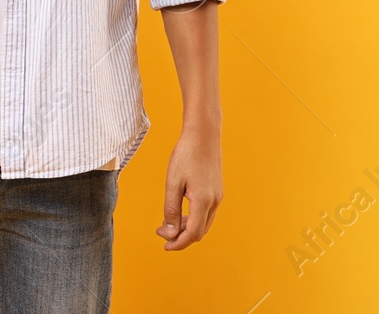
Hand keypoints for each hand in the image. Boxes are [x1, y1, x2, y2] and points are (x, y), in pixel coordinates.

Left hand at [156, 125, 221, 250]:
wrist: (204, 134)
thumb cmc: (186, 154)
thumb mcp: (173, 182)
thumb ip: (171, 209)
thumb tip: (169, 231)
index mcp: (203, 201)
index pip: (192, 233)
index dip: (178, 243)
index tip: (164, 245)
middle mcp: (214, 202)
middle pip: (199, 232)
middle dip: (180, 237)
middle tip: (161, 231)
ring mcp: (218, 197)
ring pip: (203, 223)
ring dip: (186, 228)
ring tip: (167, 223)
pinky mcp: (217, 191)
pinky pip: (206, 213)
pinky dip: (193, 218)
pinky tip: (180, 213)